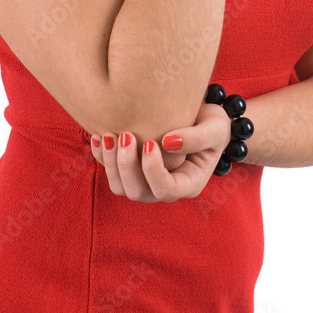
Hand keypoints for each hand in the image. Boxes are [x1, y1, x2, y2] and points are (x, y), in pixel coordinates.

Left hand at [88, 101, 231, 202]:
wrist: (202, 120)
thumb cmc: (213, 125)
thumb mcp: (214, 129)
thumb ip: (197, 137)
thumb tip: (168, 142)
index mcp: (188, 183)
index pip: (165, 189)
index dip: (152, 170)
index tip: (150, 141)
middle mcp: (164, 187)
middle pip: (138, 192)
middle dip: (126, 166)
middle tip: (125, 135)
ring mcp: (147, 180)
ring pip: (120, 187)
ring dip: (110, 163)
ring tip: (108, 134)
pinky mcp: (133, 168)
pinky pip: (111, 171)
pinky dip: (101, 155)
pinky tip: (98, 136)